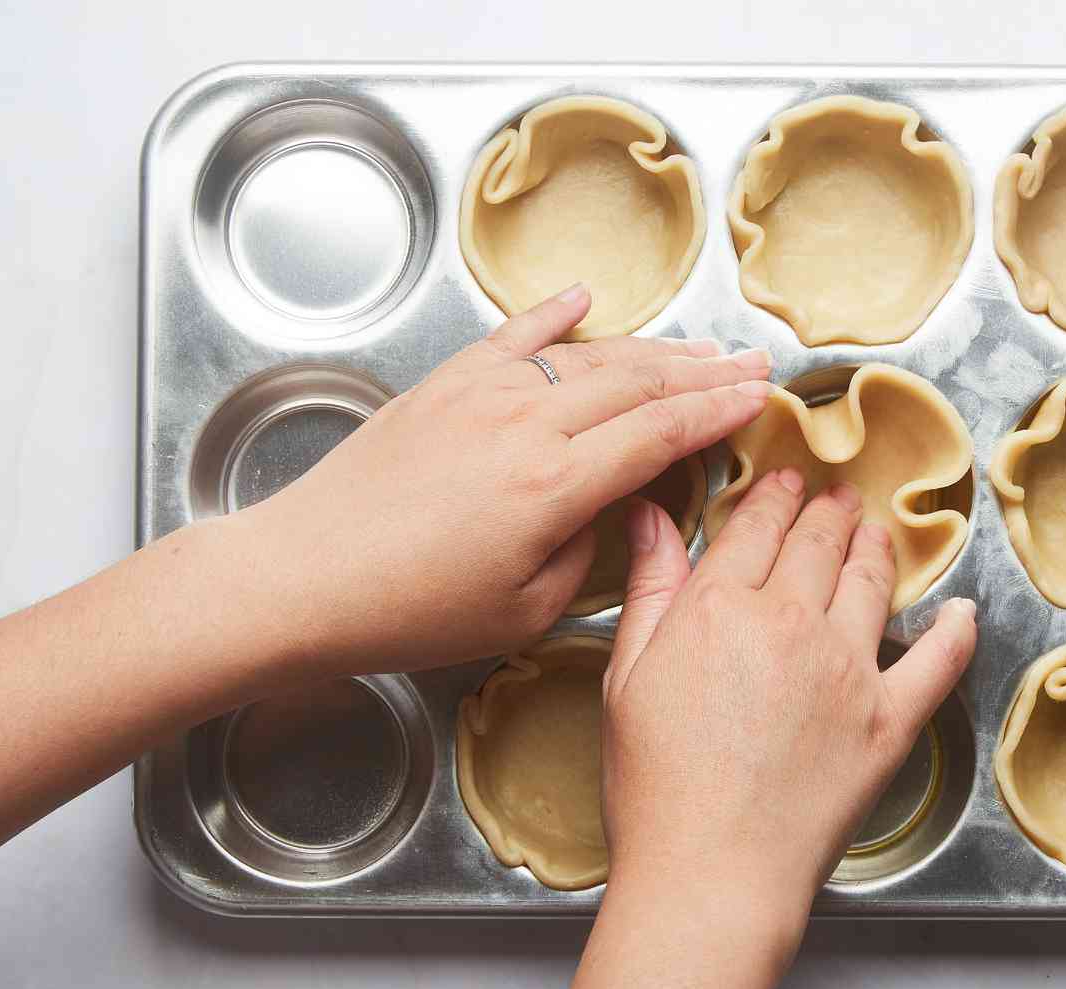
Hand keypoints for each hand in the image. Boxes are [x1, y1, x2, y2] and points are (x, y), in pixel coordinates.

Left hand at [231, 283, 772, 677]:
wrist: (305, 576)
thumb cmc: (409, 612)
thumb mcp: (520, 613)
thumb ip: (582, 555)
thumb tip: (608, 511)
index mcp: (553, 487)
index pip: (659, 435)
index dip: (717, 414)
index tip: (760, 400)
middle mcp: (524, 424)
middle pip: (636, 385)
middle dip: (703, 373)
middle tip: (753, 365)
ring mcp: (480, 395)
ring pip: (585, 356)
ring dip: (650, 349)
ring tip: (697, 348)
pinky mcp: (441, 387)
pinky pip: (512, 336)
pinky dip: (553, 314)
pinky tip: (584, 298)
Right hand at [571, 471, 976, 988]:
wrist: (712, 872)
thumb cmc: (657, 793)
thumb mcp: (627, 679)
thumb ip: (649, 590)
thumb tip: (651, 517)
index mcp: (718, 607)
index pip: (756, 525)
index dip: (774, 496)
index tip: (784, 482)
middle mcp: (791, 622)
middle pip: (818, 543)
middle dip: (828, 511)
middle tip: (837, 498)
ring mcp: (849, 669)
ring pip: (872, 581)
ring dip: (876, 547)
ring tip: (876, 533)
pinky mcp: (890, 721)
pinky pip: (939, 660)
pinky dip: (955, 630)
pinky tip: (959, 613)